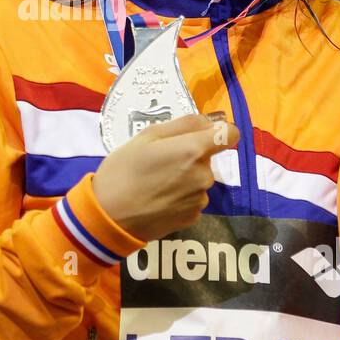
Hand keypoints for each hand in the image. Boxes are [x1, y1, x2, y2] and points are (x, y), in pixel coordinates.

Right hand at [93, 113, 239, 241]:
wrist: (109, 217)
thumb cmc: (123, 170)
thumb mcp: (146, 136)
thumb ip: (183, 124)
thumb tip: (208, 121)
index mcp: (193, 150)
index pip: (230, 134)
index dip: (217, 131)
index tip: (199, 135)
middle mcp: (204, 175)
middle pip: (208, 158)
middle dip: (190, 155)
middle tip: (160, 160)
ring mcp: (200, 199)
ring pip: (200, 178)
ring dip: (185, 177)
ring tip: (156, 182)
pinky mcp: (193, 218)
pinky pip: (193, 198)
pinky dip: (181, 196)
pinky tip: (158, 199)